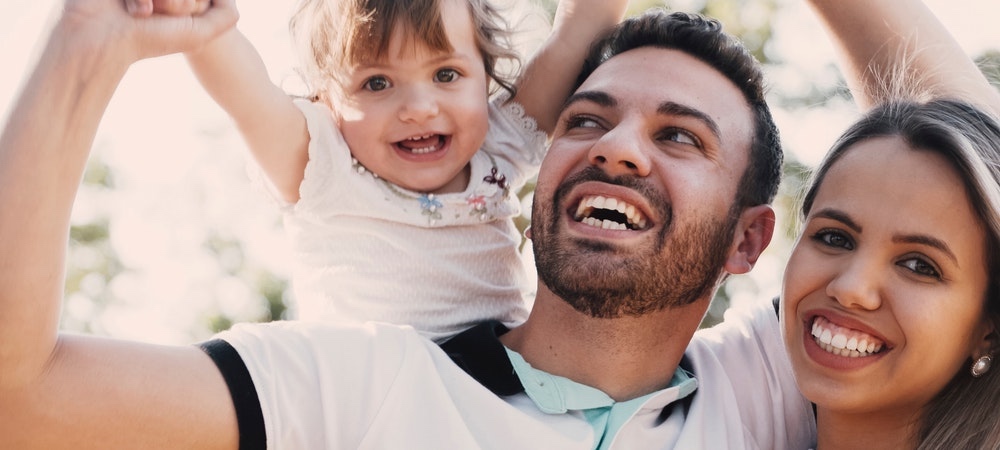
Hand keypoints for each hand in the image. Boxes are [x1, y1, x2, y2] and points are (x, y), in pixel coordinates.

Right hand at [56, 0, 235, 65]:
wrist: (103, 42)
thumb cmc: (150, 41)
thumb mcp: (199, 33)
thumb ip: (225, 16)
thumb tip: (230, 0)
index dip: (190, 4)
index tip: (177, 17)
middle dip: (178, 1)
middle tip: (161, 15)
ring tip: (146, 15)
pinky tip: (137, 11)